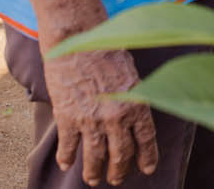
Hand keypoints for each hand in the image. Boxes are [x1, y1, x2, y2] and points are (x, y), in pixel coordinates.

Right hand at [41, 47, 158, 185]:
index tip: (146, 170)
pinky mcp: (68, 118)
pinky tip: (66, 164)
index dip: (147, 158)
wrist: (77, 37)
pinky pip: (69, 147)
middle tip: (116, 178)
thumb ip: (132, 98)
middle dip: (119, 171)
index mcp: (137, 103)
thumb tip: (133, 118)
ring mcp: (91, 120)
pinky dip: (67, 158)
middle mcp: (116, 117)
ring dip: (94, 173)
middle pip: (121, 155)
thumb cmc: (106, 49)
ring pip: (95, 158)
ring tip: (93, 179)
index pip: (146, 140)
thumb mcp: (130, 73)